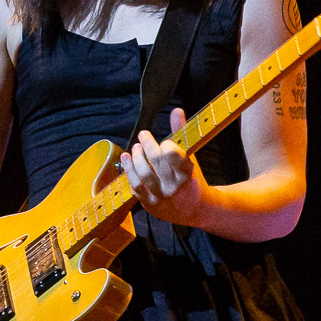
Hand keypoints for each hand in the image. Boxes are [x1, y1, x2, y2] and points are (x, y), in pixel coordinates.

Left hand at [119, 107, 206, 226]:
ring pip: (144, 175)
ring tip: (135, 148)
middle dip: (148, 145)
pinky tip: (126, 159)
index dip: (167, 147)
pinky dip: (129, 172)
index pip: (176, 157)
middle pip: (157, 162)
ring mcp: (160, 196)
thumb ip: (181, 134)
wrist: (193, 211)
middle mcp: (174, 186)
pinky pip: (136, 187)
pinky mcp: (149, 204)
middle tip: (143, 135)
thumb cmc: (190, 179)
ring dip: (136, 158)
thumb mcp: (190, 158)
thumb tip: (176, 110)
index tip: (164, 142)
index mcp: (187, 173)